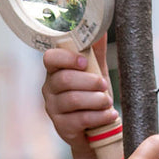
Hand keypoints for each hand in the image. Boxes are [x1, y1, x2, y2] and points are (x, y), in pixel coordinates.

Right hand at [42, 35, 116, 153]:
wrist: (95, 130)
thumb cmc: (92, 96)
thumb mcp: (96, 72)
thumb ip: (96, 51)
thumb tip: (100, 28)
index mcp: (55, 71)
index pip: (50, 58)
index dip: (67, 58)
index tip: (85, 62)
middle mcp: (49, 89)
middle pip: (64, 79)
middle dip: (89, 81)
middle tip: (104, 85)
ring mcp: (53, 109)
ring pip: (73, 99)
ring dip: (96, 100)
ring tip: (108, 102)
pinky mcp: (61, 127)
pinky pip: (80, 119)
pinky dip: (99, 116)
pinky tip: (110, 115)